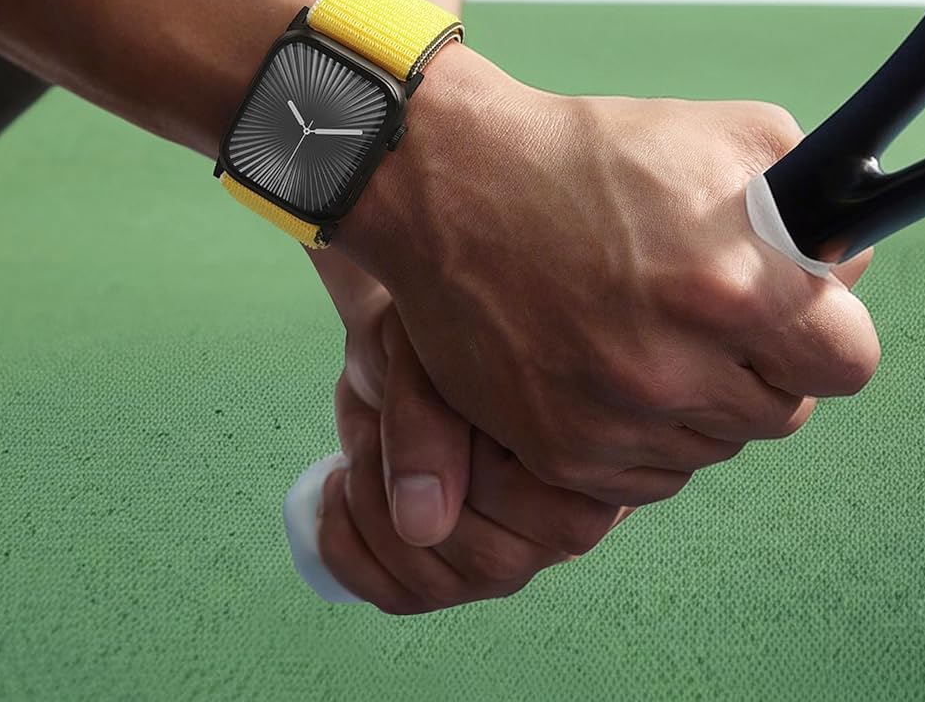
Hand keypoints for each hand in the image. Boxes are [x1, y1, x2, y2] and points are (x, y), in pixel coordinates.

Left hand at [309, 251, 629, 612]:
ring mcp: (507, 553)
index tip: (446, 410)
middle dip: (412, 496)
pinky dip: (347, 550)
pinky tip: (338, 493)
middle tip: (380, 432)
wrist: (409, 336)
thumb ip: (434, 424)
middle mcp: (560, 520)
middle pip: (494, 564)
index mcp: (586, 462)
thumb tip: (423, 524)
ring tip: (361, 453)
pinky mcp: (449, 568)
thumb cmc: (439, 327)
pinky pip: (397, 597)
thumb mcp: (430, 353)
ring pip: (439, 586)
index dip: (482, 473)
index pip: (559, 520)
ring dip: (373, 518)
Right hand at [338, 46, 879, 505]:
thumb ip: (808, 201)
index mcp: (732, 288)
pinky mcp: (559, 450)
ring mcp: (613, 419)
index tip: (794, 320)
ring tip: (643, 339)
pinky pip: (643, 479)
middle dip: (758, 369)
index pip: (848, 363)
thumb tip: (844, 265)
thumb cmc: (579, 155)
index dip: (823, 335)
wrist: (451, 188)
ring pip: (711, 449)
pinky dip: (638, 438)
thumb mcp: (714, 134)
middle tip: (706, 322)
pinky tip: (607, 376)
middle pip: (781, 412)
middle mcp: (675, 369)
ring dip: (694, 405)